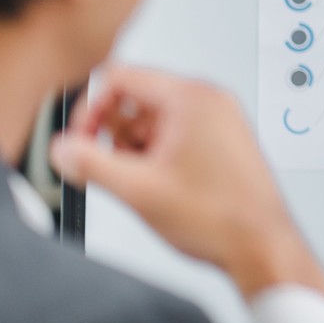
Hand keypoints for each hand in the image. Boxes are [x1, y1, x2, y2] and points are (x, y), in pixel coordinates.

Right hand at [49, 66, 323, 300]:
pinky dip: (154, 158)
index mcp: (192, 98)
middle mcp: (209, 101)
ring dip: (133, 151)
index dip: (90, 108)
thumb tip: (62, 149)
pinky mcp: (219, 141)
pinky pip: (172, 136)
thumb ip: (90, 164)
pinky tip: (158, 187)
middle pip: (136, 99)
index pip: (122, 77)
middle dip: (114, 136)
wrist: (260, 245)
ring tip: (143, 185)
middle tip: (113, 170)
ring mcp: (217, 121)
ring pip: (151, 122)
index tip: (79, 140)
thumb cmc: (219, 217)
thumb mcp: (138, 190)